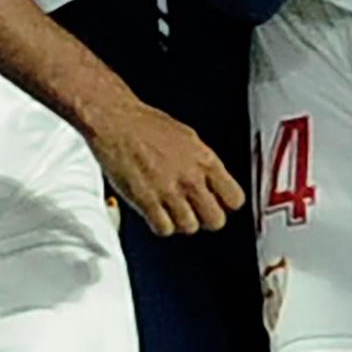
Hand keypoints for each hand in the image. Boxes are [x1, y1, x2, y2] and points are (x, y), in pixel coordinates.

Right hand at [86, 95, 244, 234]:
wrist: (116, 121)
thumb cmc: (147, 125)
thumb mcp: (188, 138)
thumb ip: (203, 163)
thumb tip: (213, 181)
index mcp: (205, 160)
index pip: (235, 199)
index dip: (226, 205)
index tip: (218, 204)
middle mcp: (191, 178)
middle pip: (216, 221)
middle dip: (205, 219)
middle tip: (194, 211)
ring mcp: (169, 191)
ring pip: (189, 228)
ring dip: (180, 222)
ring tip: (171, 209)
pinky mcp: (146, 201)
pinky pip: (164, 230)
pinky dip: (160, 225)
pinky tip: (155, 211)